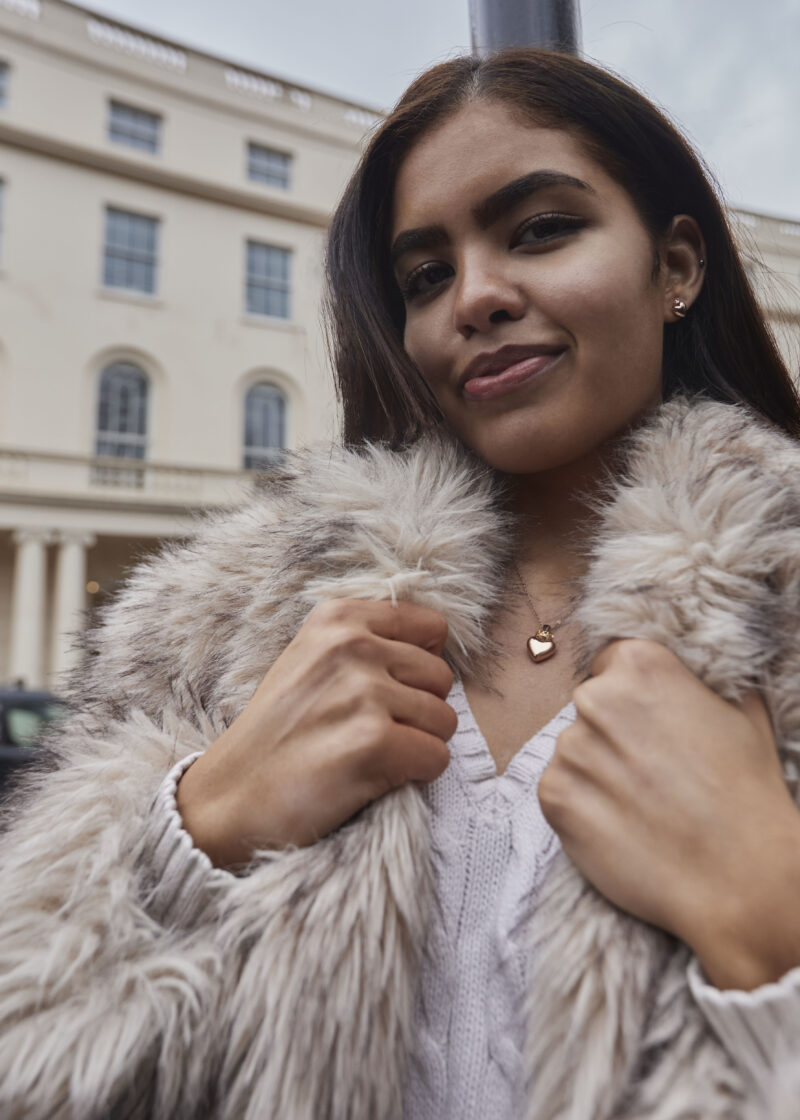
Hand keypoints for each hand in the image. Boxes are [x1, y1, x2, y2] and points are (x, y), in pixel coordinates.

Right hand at [176, 599, 455, 868]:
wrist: (230, 797)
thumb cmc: (278, 732)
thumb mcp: (311, 659)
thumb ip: (368, 642)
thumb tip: (438, 646)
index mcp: (338, 618)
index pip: (431, 627)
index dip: (420, 667)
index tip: (388, 691)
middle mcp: (352, 646)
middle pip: (441, 677)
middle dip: (419, 711)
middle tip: (370, 732)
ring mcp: (363, 692)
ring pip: (444, 720)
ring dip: (417, 745)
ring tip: (368, 755)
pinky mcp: (373, 742)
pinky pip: (437, 757)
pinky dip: (415, 776)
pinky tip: (372, 778)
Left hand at [538, 639, 799, 988]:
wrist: (738, 876)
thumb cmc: (747, 794)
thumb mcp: (743, 713)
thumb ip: (703, 684)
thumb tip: (693, 677)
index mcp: (640, 665)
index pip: (612, 664)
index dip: (634, 698)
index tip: (651, 725)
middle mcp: (596, 698)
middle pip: (591, 707)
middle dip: (614, 733)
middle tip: (652, 772)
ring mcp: (570, 747)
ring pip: (575, 751)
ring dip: (598, 771)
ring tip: (643, 805)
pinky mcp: (553, 795)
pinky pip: (559, 790)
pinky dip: (583, 807)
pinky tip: (622, 825)